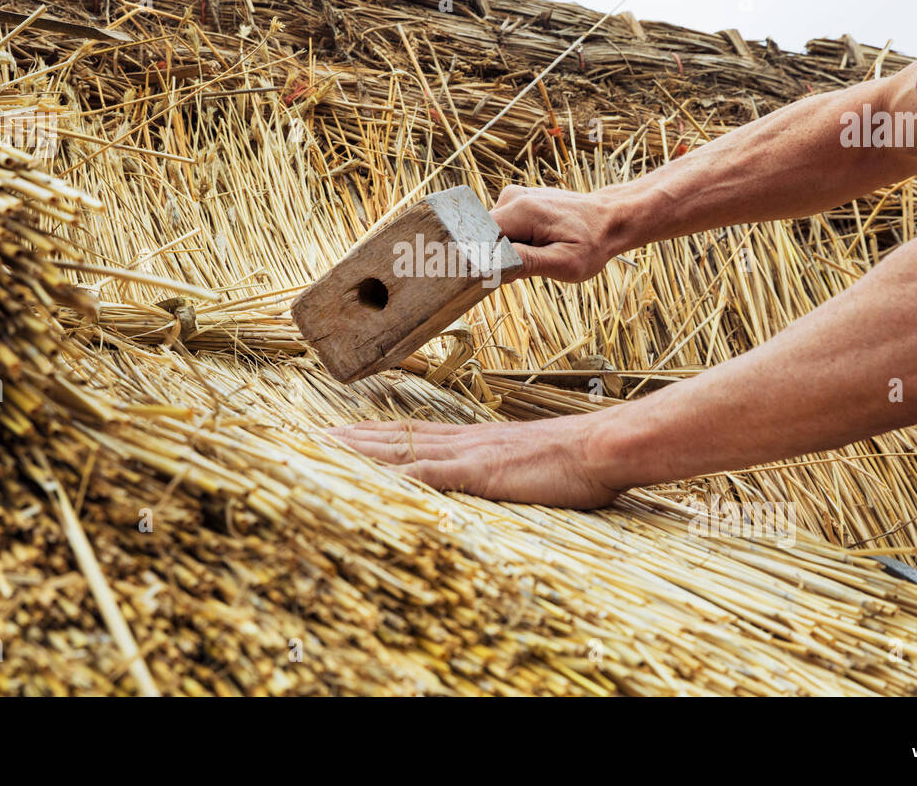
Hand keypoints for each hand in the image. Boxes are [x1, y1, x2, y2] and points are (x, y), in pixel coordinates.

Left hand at [327, 416, 621, 508]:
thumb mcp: (535, 466)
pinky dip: (394, 477)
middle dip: (354, 439)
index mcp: (476, 441)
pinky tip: (368, 481)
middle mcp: (464, 440)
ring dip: (360, 451)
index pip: (415, 434)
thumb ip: (510, 472)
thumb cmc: (579, 460)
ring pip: (401, 449)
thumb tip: (501, 482)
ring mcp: (469, 453)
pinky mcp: (478, 471)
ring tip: (322, 450)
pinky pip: (426, 475)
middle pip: (397, 436)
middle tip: (313, 438)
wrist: (603, 447)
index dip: (377, 435)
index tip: (345, 434)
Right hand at [490, 185, 617, 281]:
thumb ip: (528, 263)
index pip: (478, 237)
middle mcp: (511, 197)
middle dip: (497, 257)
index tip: (501, 274)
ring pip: (492, 234)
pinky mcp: (517, 202)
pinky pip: (502, 228)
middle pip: (483, 236)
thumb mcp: (565, 263)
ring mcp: (513, 197)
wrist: (610, 219)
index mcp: (520, 210)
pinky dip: (514, 242)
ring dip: (508, 251)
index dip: (482, 259)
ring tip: (538, 254)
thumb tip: (492, 266)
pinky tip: (536, 245)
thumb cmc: (592, 243)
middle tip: (528, 268)